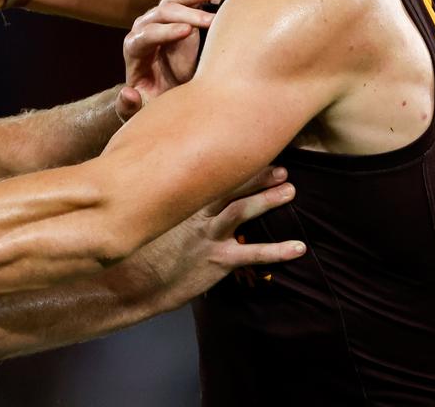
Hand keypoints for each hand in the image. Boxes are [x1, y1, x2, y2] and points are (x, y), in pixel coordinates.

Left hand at [116, 0, 217, 120]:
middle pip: (161, 13)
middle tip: (209, 19)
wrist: (161, 90)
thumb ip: (129, 106)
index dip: (164, 32)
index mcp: (134, 49)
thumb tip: (128, 93)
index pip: (144, 35)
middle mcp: (144, 28)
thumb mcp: (140, 110)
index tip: (187, 32)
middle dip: (185, 14)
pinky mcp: (176, 13)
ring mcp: (160, 18)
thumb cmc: (152, 100)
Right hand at [134, 166, 304, 312]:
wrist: (135, 285)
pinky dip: (278, 250)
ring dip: (267, 199)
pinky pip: (253, 254)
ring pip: (241, 211)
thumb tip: (169, 189)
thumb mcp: (148, 221)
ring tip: (290, 190)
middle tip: (281, 166)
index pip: (209, 175)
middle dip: (256, 175)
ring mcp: (208, 236)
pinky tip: (300, 247)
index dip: (231, 163)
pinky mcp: (217, 261)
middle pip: (229, 186)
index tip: (250, 149)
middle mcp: (195, 214)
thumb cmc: (141, 253)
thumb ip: (163, 204)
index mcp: (181, 202)